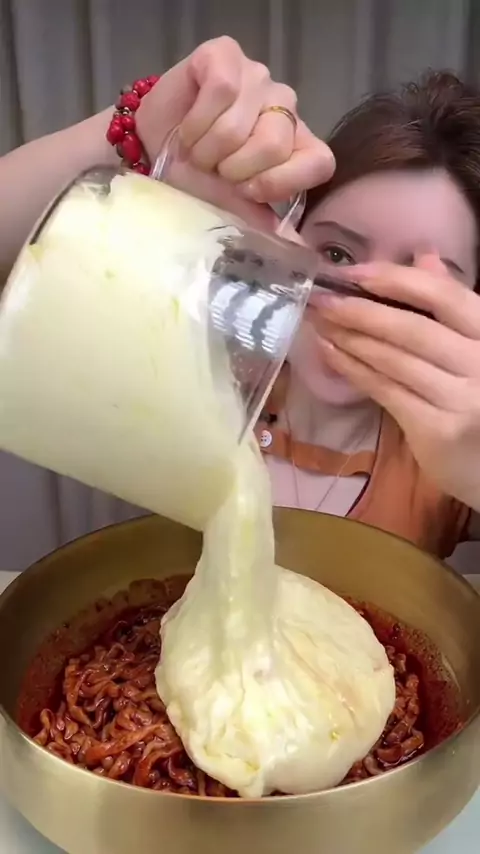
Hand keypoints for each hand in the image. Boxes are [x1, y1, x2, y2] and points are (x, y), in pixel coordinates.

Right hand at [136, 37, 333, 228]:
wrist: (149, 151)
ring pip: (240, 121)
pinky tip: (188, 127)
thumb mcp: (232, 209)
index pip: (320, 162)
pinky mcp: (225, 55)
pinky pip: (220, 89)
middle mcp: (284, 106)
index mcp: (297, 145)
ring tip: (197, 150)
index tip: (245, 191)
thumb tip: (300, 259)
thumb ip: (266, 226)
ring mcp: (257, 77)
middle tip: (214, 169)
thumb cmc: (195, 180)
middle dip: (232, 168)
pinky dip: (196, 120)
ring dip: (208, 147)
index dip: (279, 182)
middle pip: (274, 144)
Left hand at [313, 255, 479, 510]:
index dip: (397, 280)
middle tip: (321, 298)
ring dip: (350, 338)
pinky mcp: (436, 430)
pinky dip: (354, 370)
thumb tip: (423, 257)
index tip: (354, 273)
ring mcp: (461, 400)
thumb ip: (454, 306)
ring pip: (394, 360)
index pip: (446, 296)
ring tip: (319, 322)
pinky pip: (386, 391)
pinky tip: (332, 354)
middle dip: (360, 310)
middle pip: (412, 329)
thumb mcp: (478, 347)